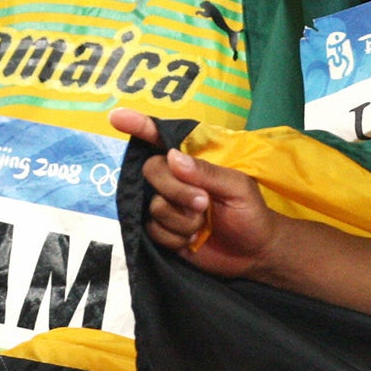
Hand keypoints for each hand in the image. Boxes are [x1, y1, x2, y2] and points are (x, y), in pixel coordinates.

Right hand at [114, 108, 279, 277]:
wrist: (252, 254)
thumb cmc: (250, 213)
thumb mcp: (237, 187)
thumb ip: (207, 172)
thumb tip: (172, 157)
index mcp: (193, 161)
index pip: (161, 139)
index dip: (139, 125)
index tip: (118, 117)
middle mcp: (175, 179)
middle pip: (151, 171)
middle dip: (176, 190)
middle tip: (203, 203)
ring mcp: (166, 205)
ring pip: (153, 205)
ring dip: (182, 219)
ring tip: (202, 225)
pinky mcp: (162, 231)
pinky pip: (153, 230)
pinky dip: (176, 237)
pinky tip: (193, 240)